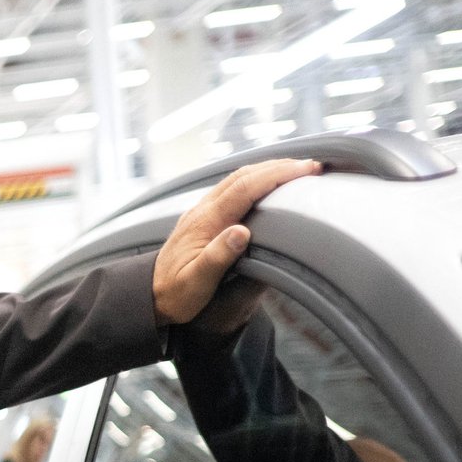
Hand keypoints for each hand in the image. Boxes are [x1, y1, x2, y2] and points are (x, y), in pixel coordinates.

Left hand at [152, 158, 320, 326]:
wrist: (149, 295)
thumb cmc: (174, 293)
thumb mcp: (196, 282)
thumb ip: (217, 256)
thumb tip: (241, 232)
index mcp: (204, 222)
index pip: (245, 188)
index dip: (277, 175)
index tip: (306, 170)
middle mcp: (202, 210)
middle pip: (242, 176)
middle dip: (279, 167)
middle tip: (312, 166)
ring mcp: (201, 212)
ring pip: (236, 179)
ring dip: (267, 170)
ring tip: (297, 169)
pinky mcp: (203, 218)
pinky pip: (231, 189)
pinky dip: (255, 180)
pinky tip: (267, 184)